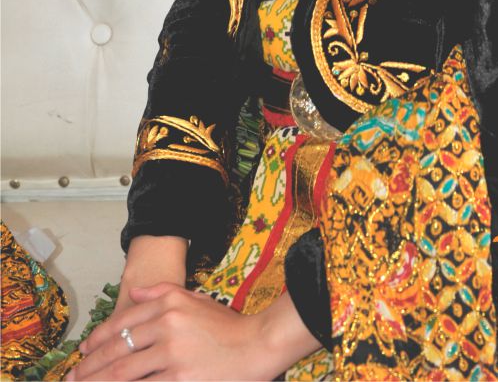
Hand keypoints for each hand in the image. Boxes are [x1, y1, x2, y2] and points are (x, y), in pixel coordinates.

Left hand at [65, 282, 278, 380]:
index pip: (123, 321)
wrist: (258, 345)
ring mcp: (173, 353)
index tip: (83, 352)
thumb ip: (163, 292)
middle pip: (118, 349)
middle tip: (73, 377)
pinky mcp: (180, 378)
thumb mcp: (196, 298)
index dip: (98, 339)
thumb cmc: (228, 325)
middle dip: (90, 366)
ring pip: (125, 373)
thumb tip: (134, 291)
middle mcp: (167, 325)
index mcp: (169, 304)